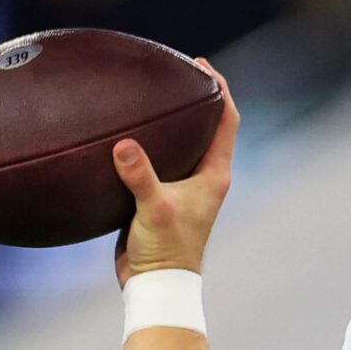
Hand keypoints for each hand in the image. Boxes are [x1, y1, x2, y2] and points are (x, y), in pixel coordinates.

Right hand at [113, 58, 240, 287]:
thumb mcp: (154, 210)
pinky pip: (157, 159)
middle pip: (207, 124)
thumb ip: (141, 177)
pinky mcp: (161, 195)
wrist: (156, 284)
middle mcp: (205, 176)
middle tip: (171, 69)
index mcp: (215, 173)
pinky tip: (122, 130)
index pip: (227, 120)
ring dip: (170, 119)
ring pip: (181, 141)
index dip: (220, 89)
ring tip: (148, 92)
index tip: (202, 65)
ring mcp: (184, 186)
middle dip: (194, 96)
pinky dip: (146, 141)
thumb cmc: (165, 251)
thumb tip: (124, 146)